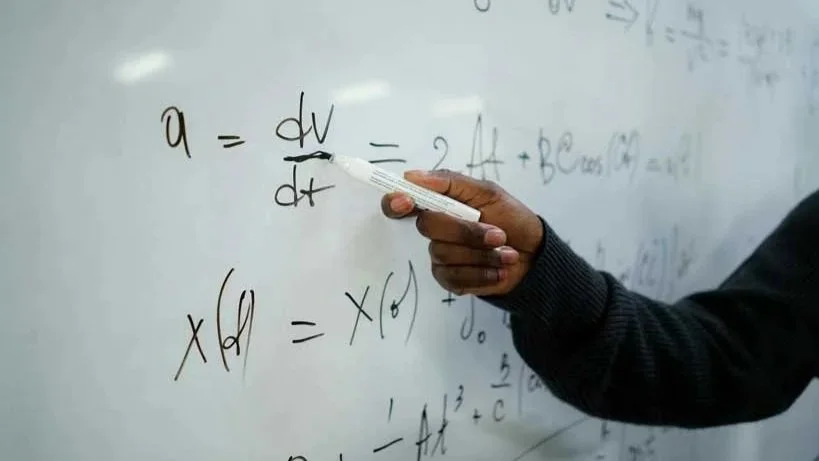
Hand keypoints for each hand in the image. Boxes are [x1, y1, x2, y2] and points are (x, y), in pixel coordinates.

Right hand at [381, 169, 542, 296]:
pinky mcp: (449, 279)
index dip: (395, 202)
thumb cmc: (511, 218)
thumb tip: (413, 176)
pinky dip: (483, 273)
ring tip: (507, 253)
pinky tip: (500, 270)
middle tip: (498, 234)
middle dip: (466, 231)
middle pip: (428, 226)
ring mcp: (440, 255)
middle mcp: (435, 229)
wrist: (533, 255)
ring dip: (483, 254)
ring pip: (445, 253)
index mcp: (439, 204)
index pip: (401, 202)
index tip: (406, 201)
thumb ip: (450, 182)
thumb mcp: (488, 192)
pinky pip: (454, 277)